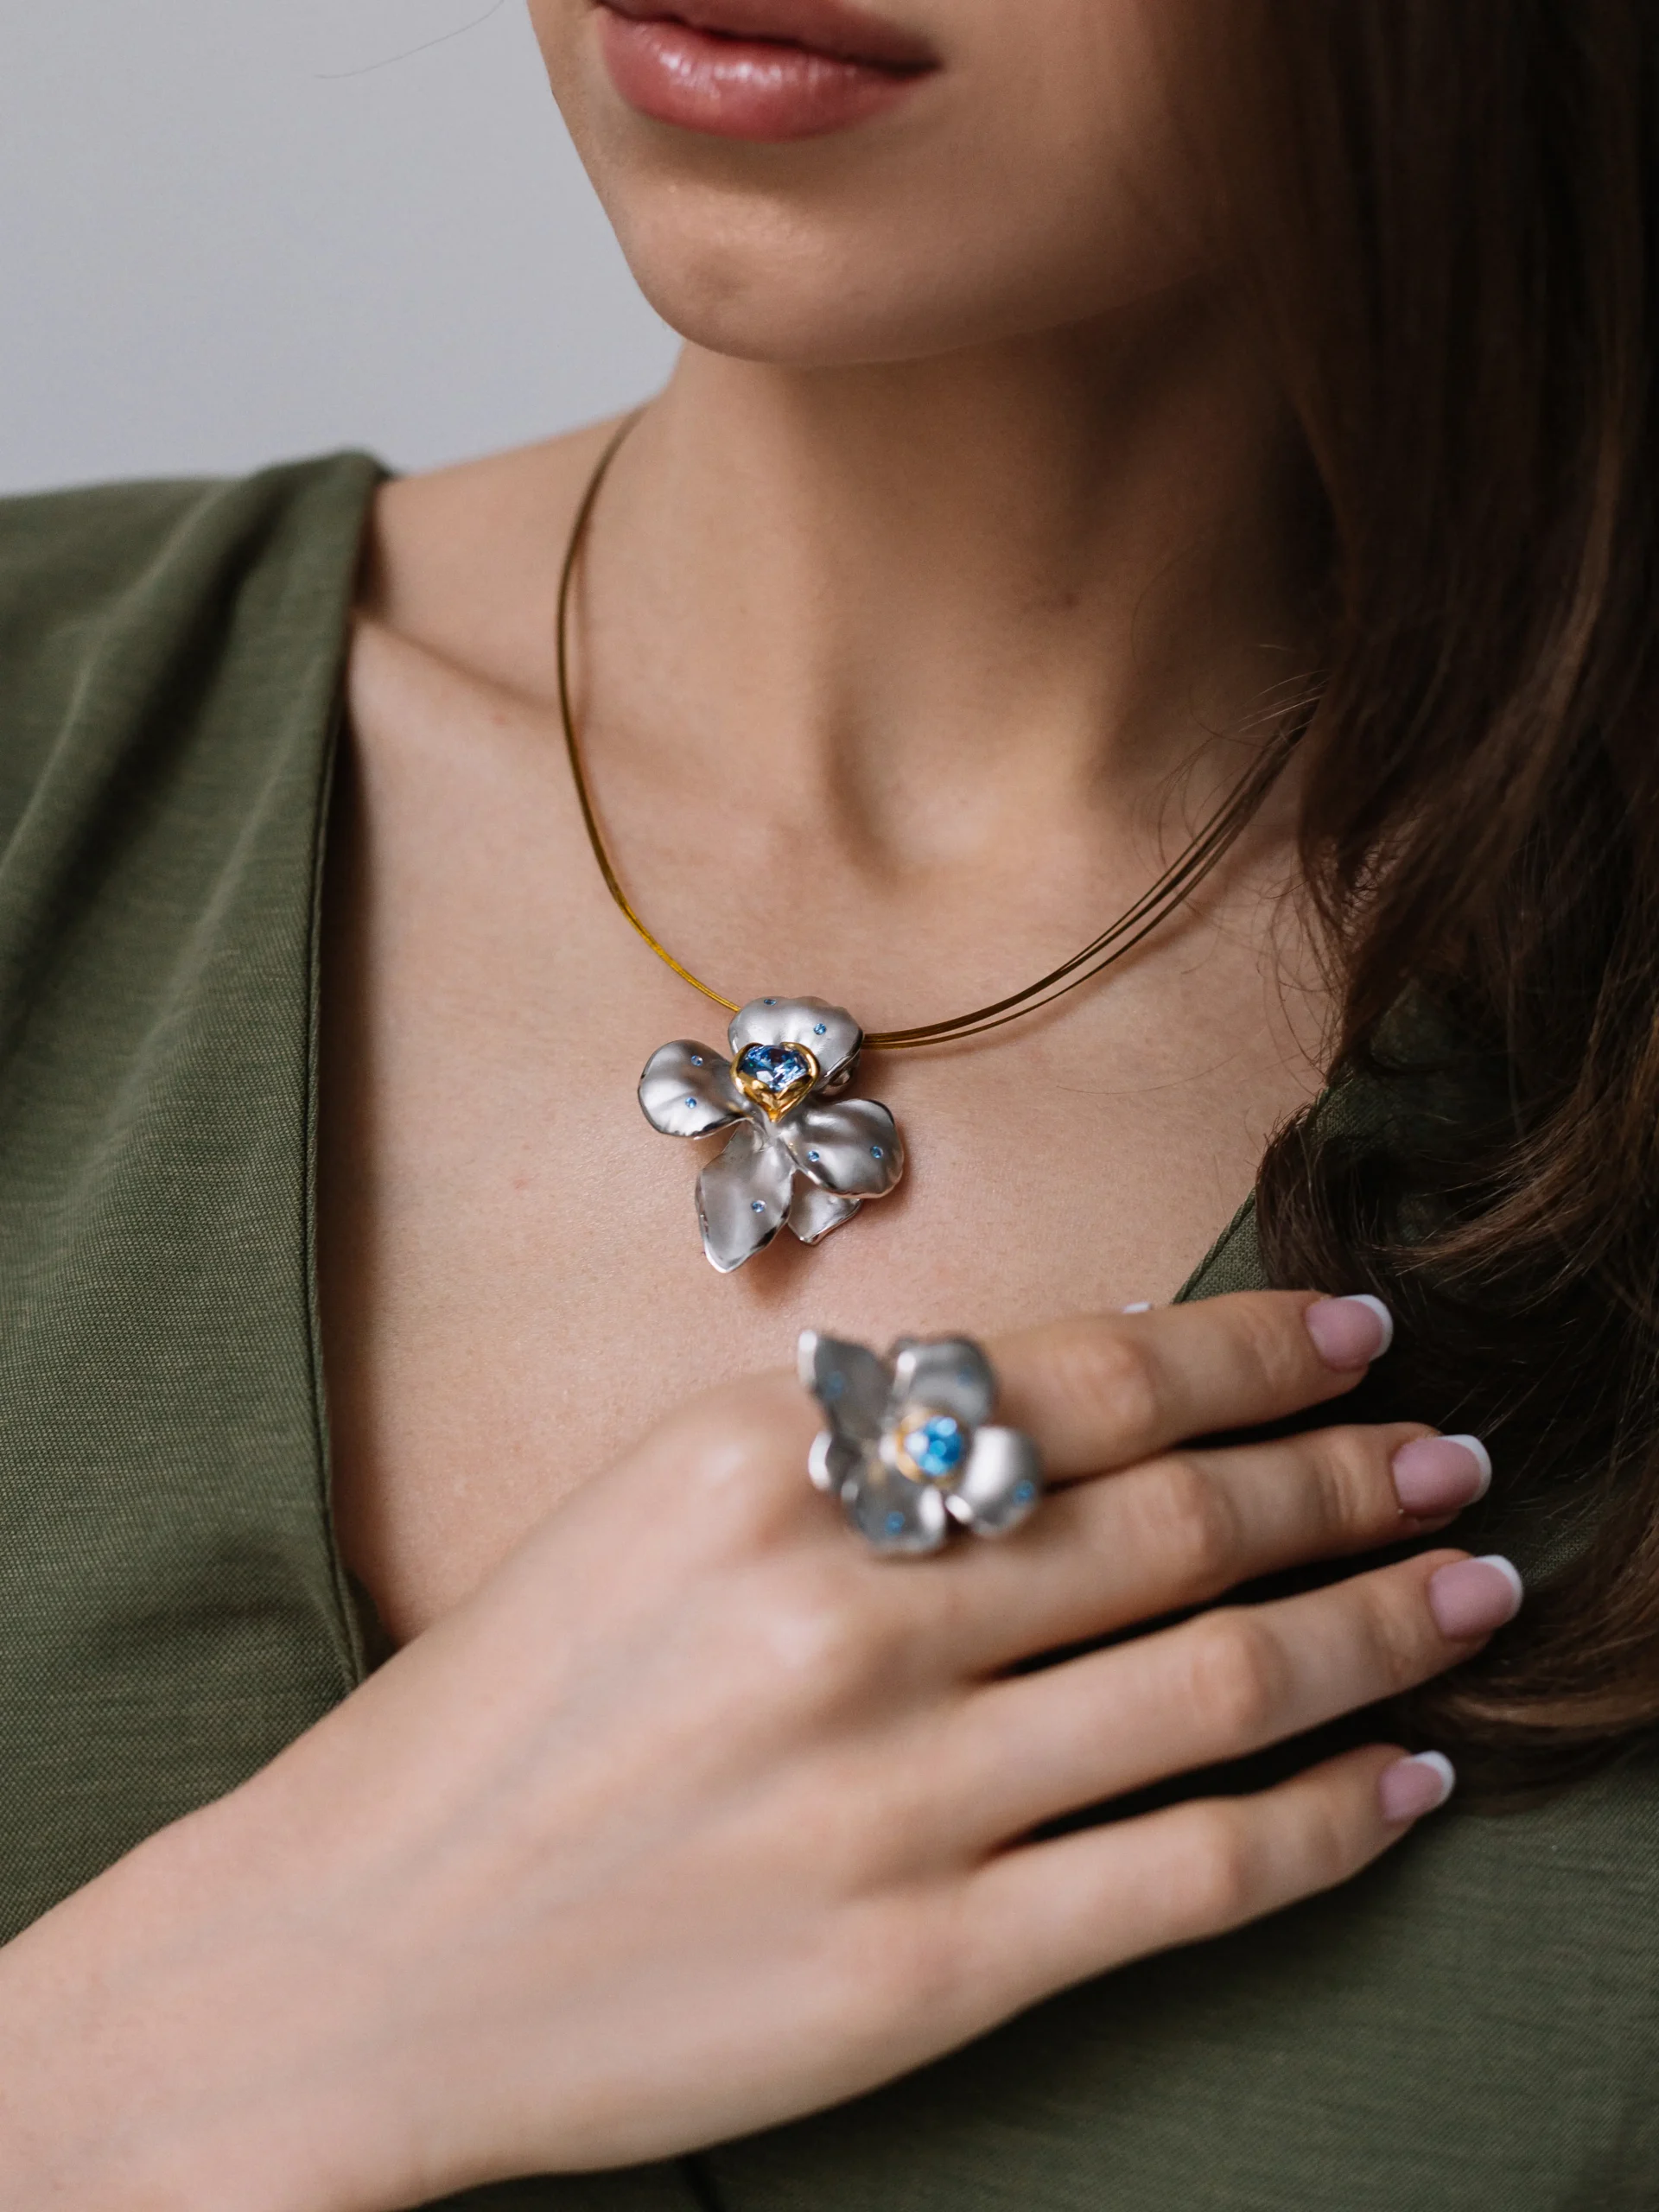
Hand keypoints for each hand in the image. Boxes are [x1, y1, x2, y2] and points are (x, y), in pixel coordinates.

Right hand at [0, 1292, 1516, 2211]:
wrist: (356, 1955)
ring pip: (1215, 1681)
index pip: (1077, 1377)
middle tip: (1454, 1453)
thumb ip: (850, 1442)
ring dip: (1373, 1624)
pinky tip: (1405, 1777)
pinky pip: (1186, 1874)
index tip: (1354, 1337)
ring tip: (1471, 1583)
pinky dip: (1325, 1820)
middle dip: (1342, 1476)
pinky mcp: (924, 1964)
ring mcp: (893, 1793)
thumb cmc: (500, 1710)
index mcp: (763, 1459)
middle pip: (1171, 1517)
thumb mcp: (653, 1502)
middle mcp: (842, 1607)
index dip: (1249, 1353)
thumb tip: (1076, 1402)